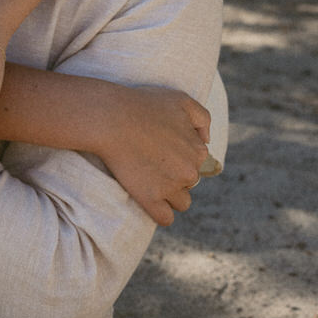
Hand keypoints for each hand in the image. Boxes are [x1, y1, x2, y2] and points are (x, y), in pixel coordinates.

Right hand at [94, 84, 211, 226]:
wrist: (110, 118)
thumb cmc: (142, 105)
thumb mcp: (181, 100)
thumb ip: (202, 119)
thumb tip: (206, 140)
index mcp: (198, 151)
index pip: (197, 161)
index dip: (179, 155)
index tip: (161, 147)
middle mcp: (189, 172)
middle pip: (189, 181)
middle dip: (175, 174)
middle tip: (151, 160)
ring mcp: (170, 188)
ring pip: (181, 202)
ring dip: (170, 194)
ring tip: (150, 179)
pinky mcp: (150, 199)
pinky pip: (165, 218)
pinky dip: (161, 212)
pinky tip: (151, 201)